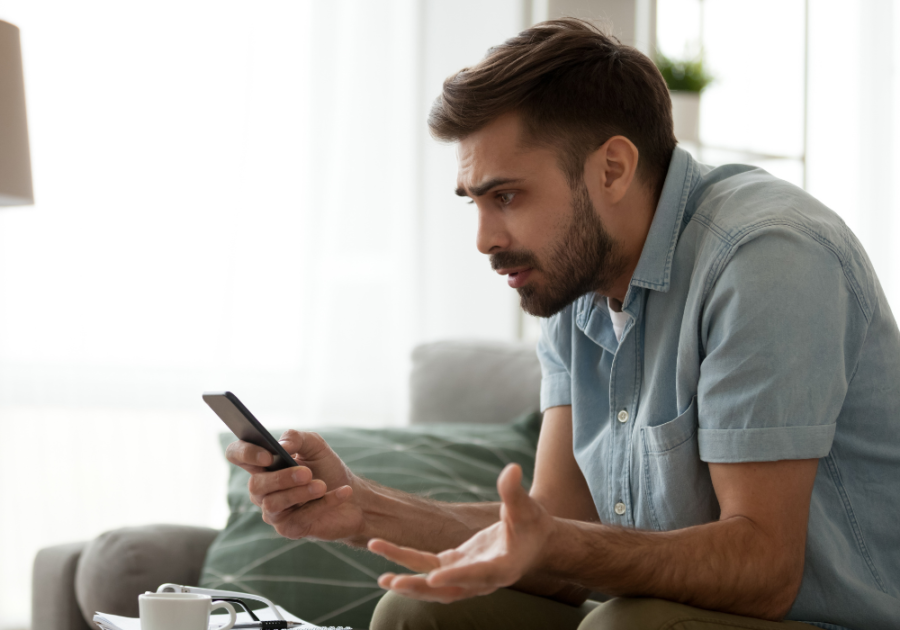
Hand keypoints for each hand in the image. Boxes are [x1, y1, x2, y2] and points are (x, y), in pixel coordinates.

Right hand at [225, 430, 365, 540]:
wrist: (353, 497)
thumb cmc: (328, 469)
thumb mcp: (316, 446)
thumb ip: (298, 438)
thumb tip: (282, 445)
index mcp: (263, 465)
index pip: (237, 455)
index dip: (245, 453)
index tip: (268, 455)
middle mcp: (263, 490)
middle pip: (255, 485)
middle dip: (282, 478)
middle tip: (307, 473)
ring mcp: (273, 511)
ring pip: (273, 504)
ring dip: (301, 493)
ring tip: (322, 485)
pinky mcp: (289, 529)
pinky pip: (300, 517)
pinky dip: (324, 503)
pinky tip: (342, 492)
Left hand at [367, 464, 553, 602]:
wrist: (535, 542)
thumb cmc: (533, 524)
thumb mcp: (526, 507)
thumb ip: (514, 491)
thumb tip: (512, 468)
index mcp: (502, 568)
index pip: (476, 574)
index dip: (455, 576)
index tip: (432, 577)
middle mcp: (481, 580)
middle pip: (448, 589)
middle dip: (420, 587)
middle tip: (393, 582)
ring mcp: (467, 576)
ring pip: (435, 584)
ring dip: (410, 582)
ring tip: (383, 579)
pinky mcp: (457, 566)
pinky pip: (430, 569)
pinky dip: (411, 566)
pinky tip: (389, 560)